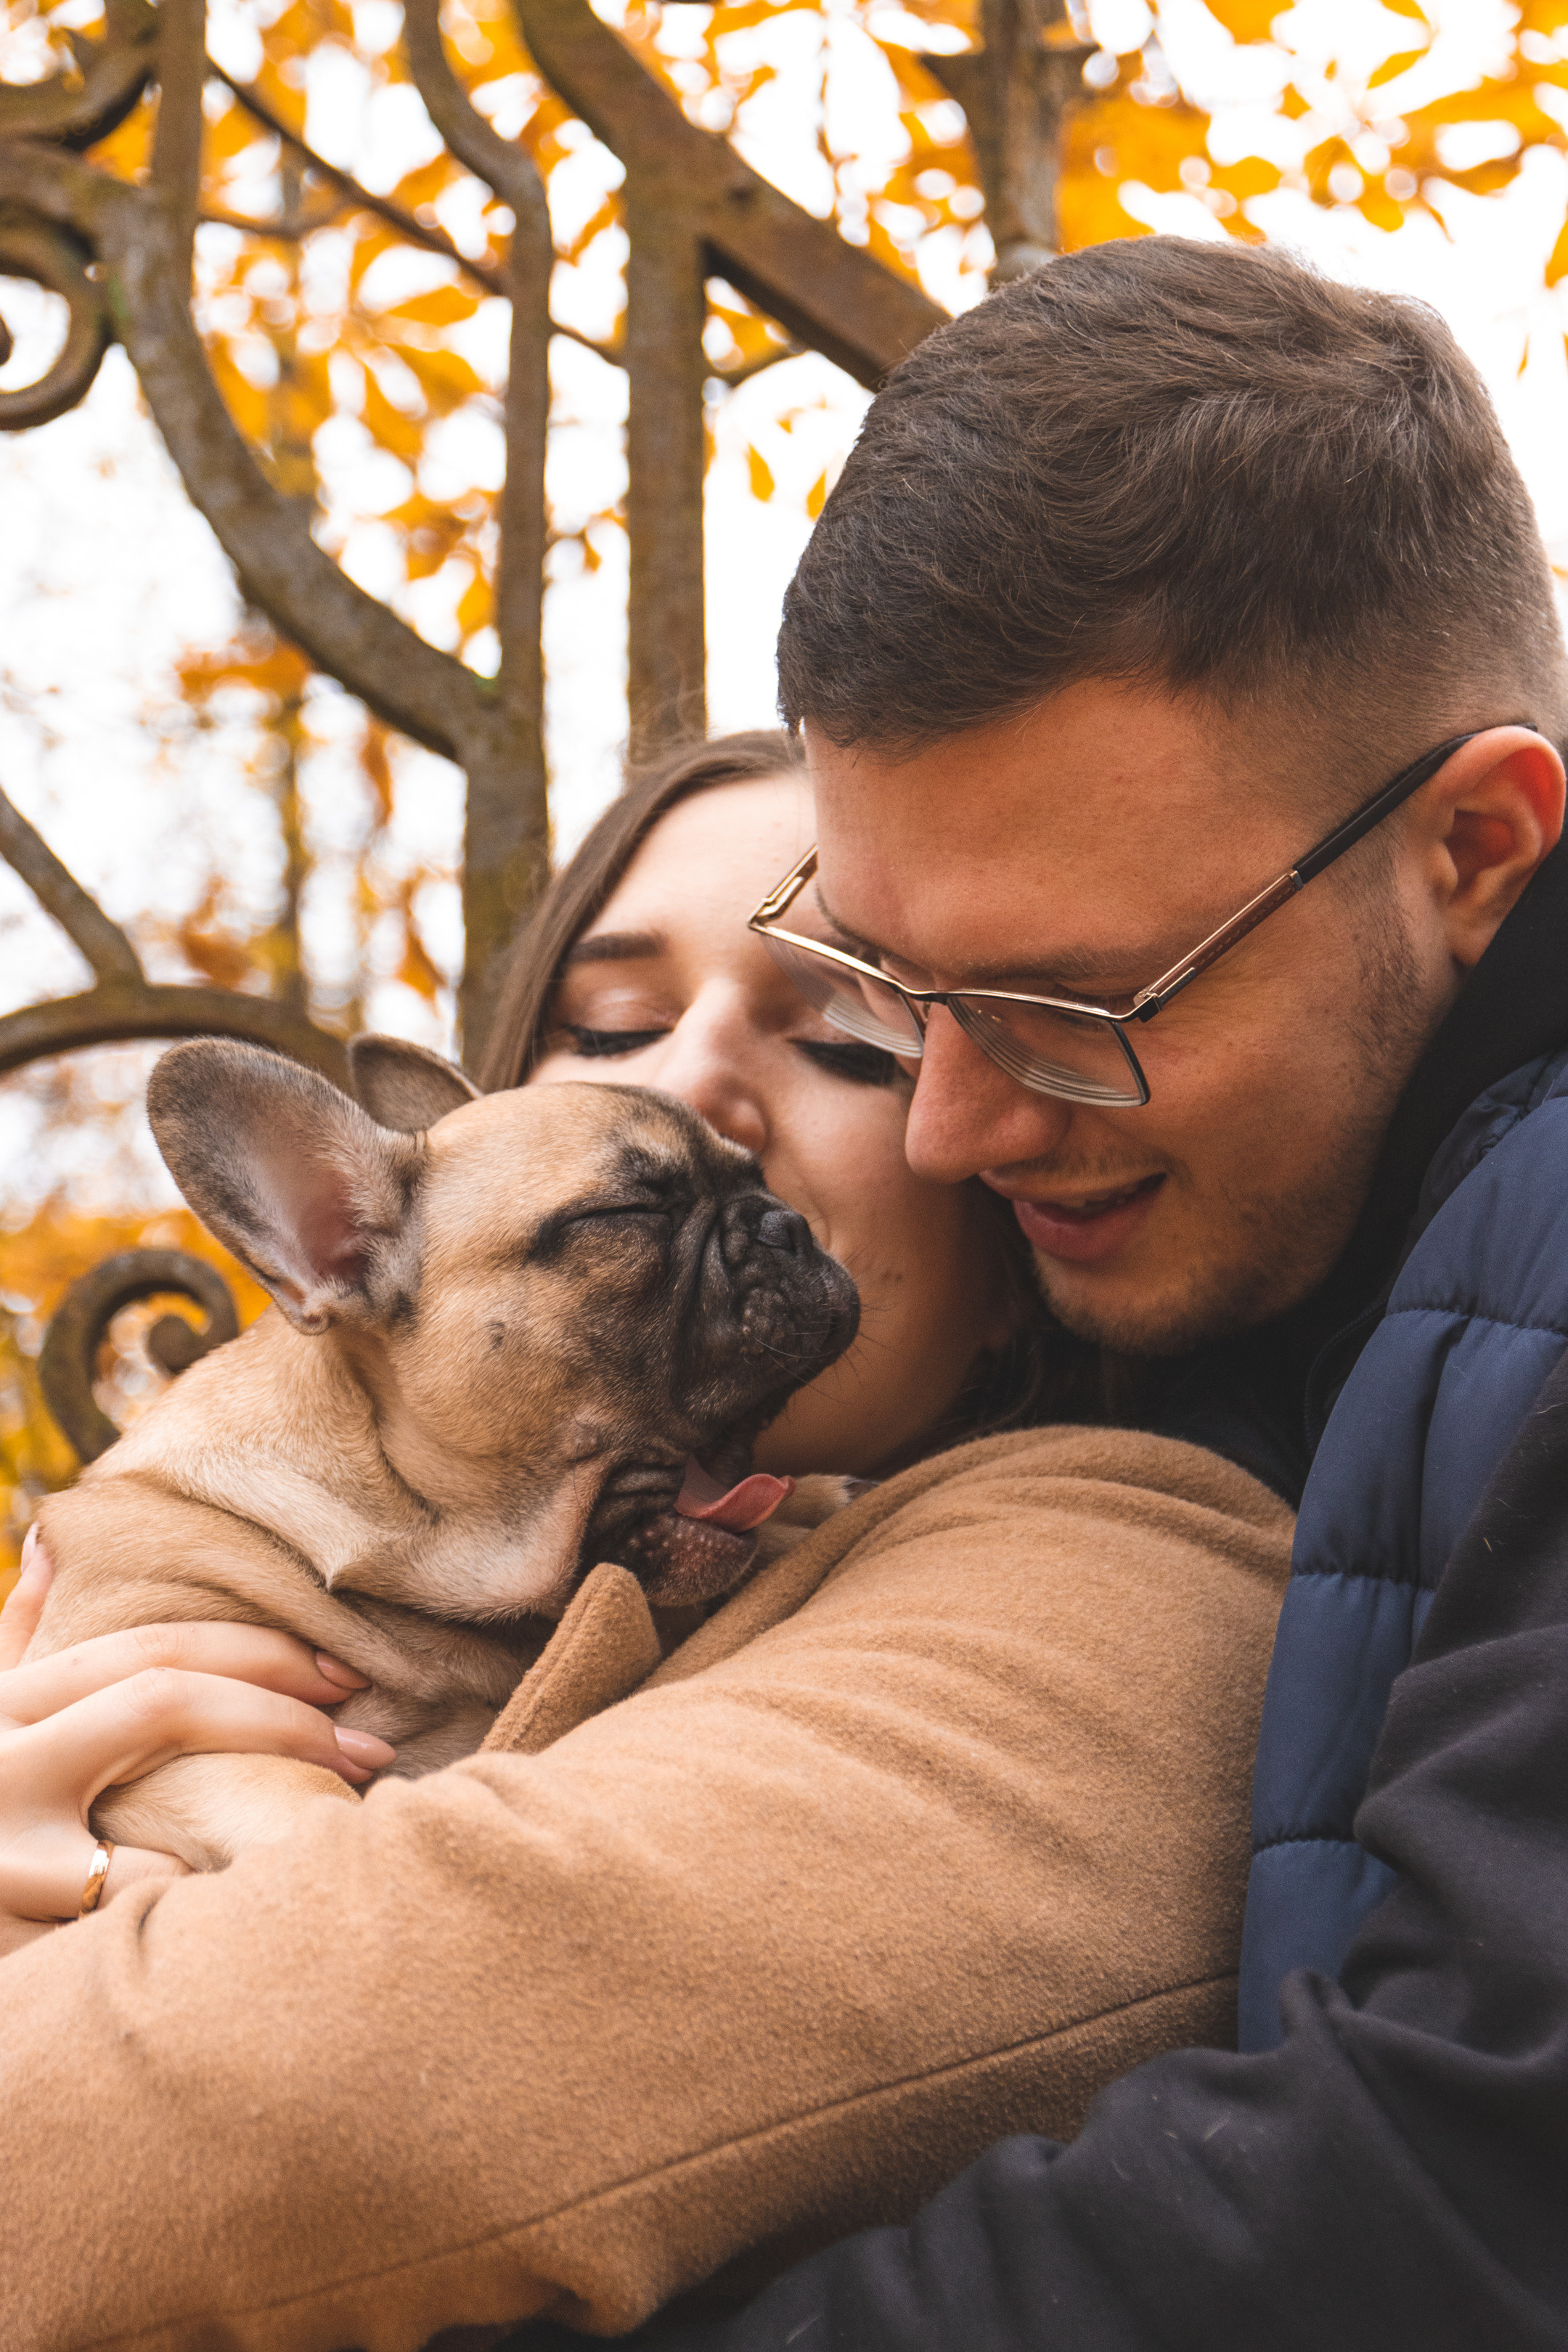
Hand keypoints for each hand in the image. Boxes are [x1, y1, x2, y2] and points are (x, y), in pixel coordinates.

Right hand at [0, 1530, 394, 1954]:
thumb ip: (12, 1639)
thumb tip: (54, 1543)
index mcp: (1, 1708)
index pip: (148, 1654)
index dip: (260, 1654)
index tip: (347, 1673)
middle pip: (162, 1708)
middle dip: (283, 1721)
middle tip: (373, 1748)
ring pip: (155, 1851)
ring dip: (253, 1846)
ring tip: (342, 1846)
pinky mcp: (12, 1958)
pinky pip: (133, 1947)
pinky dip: (197, 1938)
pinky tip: (269, 1936)